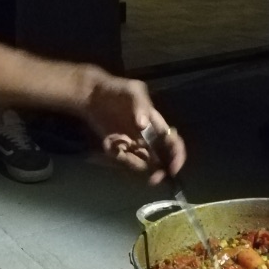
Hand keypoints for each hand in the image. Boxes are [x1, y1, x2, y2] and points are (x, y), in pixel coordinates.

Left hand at [79, 68, 186, 183]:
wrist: (92, 95)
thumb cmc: (116, 89)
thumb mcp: (132, 90)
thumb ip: (140, 104)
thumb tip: (144, 124)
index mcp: (155, 123)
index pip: (172, 141)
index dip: (177, 154)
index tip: (174, 167)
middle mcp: (146, 136)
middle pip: (160, 157)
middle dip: (160, 170)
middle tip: (154, 179)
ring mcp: (132, 142)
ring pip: (141, 161)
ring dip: (135, 165)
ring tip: (120, 152)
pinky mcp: (118, 146)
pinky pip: (124, 159)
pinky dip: (119, 157)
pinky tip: (109, 147)